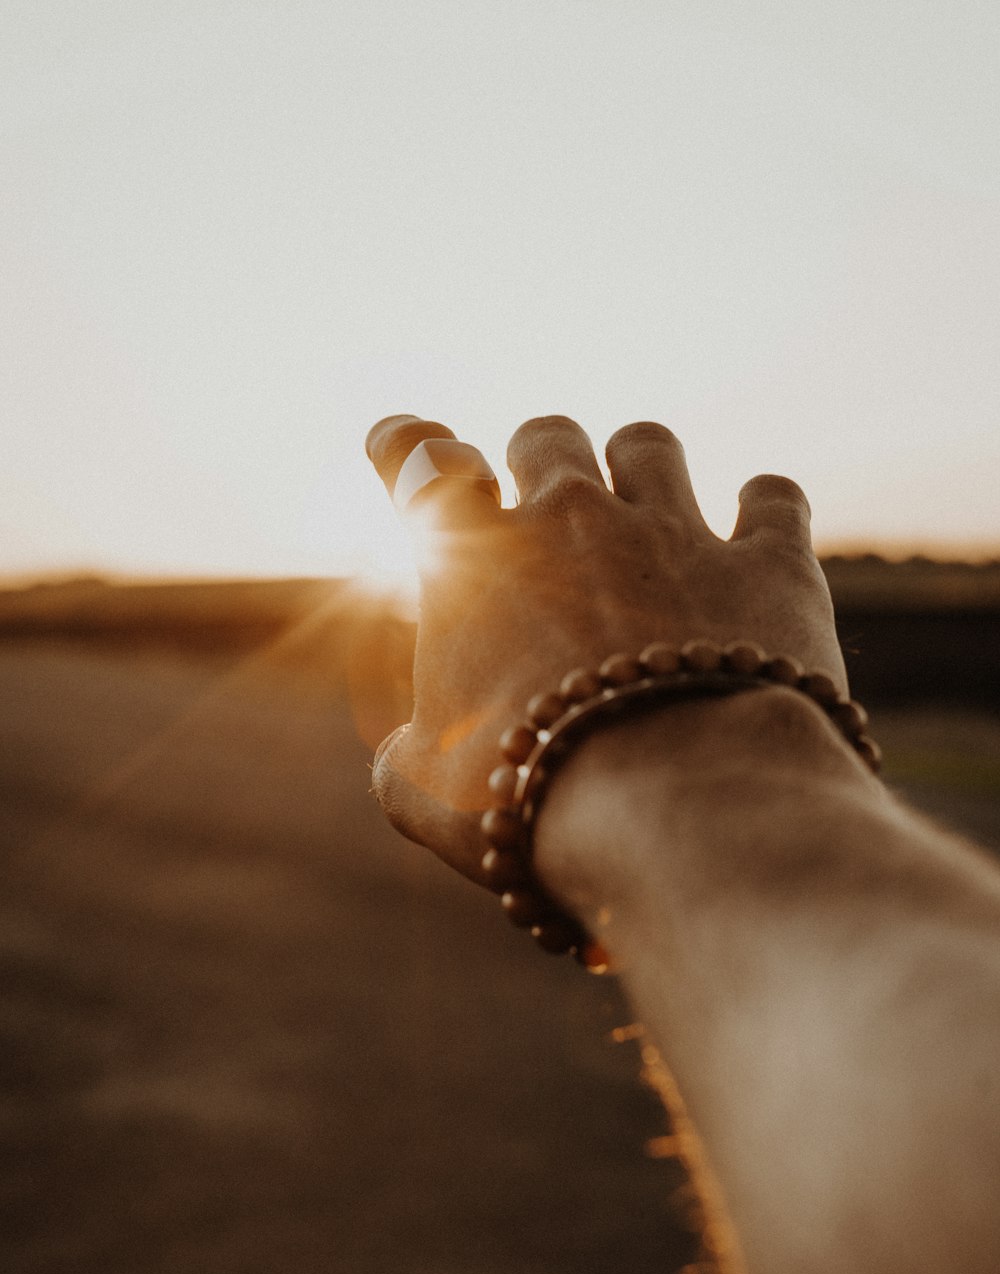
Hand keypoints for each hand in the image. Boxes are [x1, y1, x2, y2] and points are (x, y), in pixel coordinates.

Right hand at [365, 413, 846, 883]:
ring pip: (648, 445)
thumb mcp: (427, 794)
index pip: (420, 465)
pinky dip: (764, 509)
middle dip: (542, 463)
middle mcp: (571, 521)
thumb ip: (407, 759)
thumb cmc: (530, 800)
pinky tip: (760, 529)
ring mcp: (674, 533)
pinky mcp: (768, 565)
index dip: (407, 446)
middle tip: (549, 508)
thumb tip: (408, 759)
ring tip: (647, 509)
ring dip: (640, 467)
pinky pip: (772, 498)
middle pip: (546, 437)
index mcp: (472, 562)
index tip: (406, 440)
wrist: (674, 803)